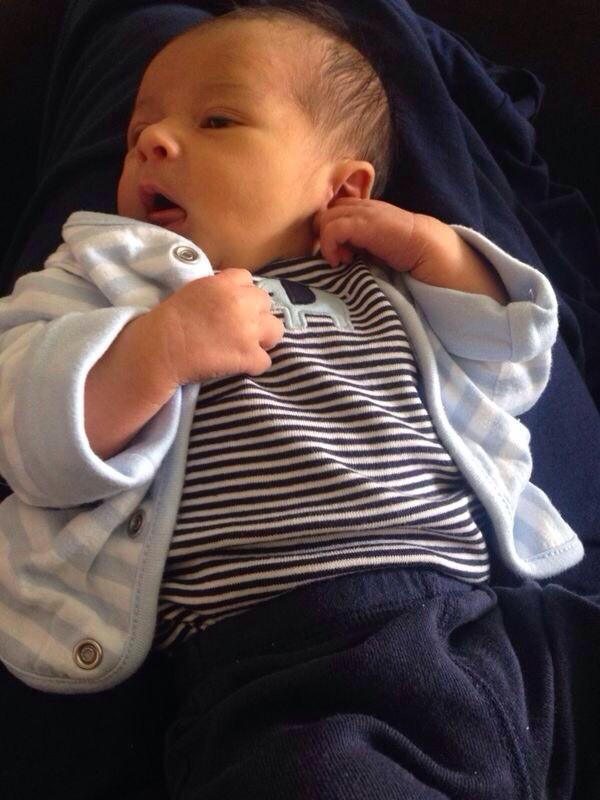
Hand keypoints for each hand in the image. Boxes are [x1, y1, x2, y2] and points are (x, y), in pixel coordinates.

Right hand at [151, 268, 284, 384]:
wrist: (158, 350)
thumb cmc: (166, 323)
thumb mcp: (191, 292)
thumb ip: (216, 290)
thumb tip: (231, 297)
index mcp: (223, 283)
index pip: (248, 279)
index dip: (242, 294)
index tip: (233, 307)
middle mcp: (240, 302)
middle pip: (265, 303)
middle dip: (255, 315)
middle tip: (240, 329)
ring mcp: (247, 329)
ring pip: (276, 330)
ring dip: (264, 339)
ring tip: (247, 347)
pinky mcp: (248, 354)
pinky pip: (265, 361)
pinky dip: (253, 365)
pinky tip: (239, 366)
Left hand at [313, 197, 436, 272]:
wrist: (426, 246)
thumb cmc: (403, 250)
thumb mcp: (375, 242)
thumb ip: (357, 240)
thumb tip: (339, 251)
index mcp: (364, 208)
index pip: (333, 209)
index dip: (329, 229)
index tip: (339, 251)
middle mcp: (360, 206)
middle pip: (325, 212)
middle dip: (324, 235)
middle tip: (339, 255)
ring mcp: (361, 212)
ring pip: (324, 219)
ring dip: (327, 243)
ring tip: (342, 259)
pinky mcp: (361, 223)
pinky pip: (332, 229)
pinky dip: (329, 247)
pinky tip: (341, 261)